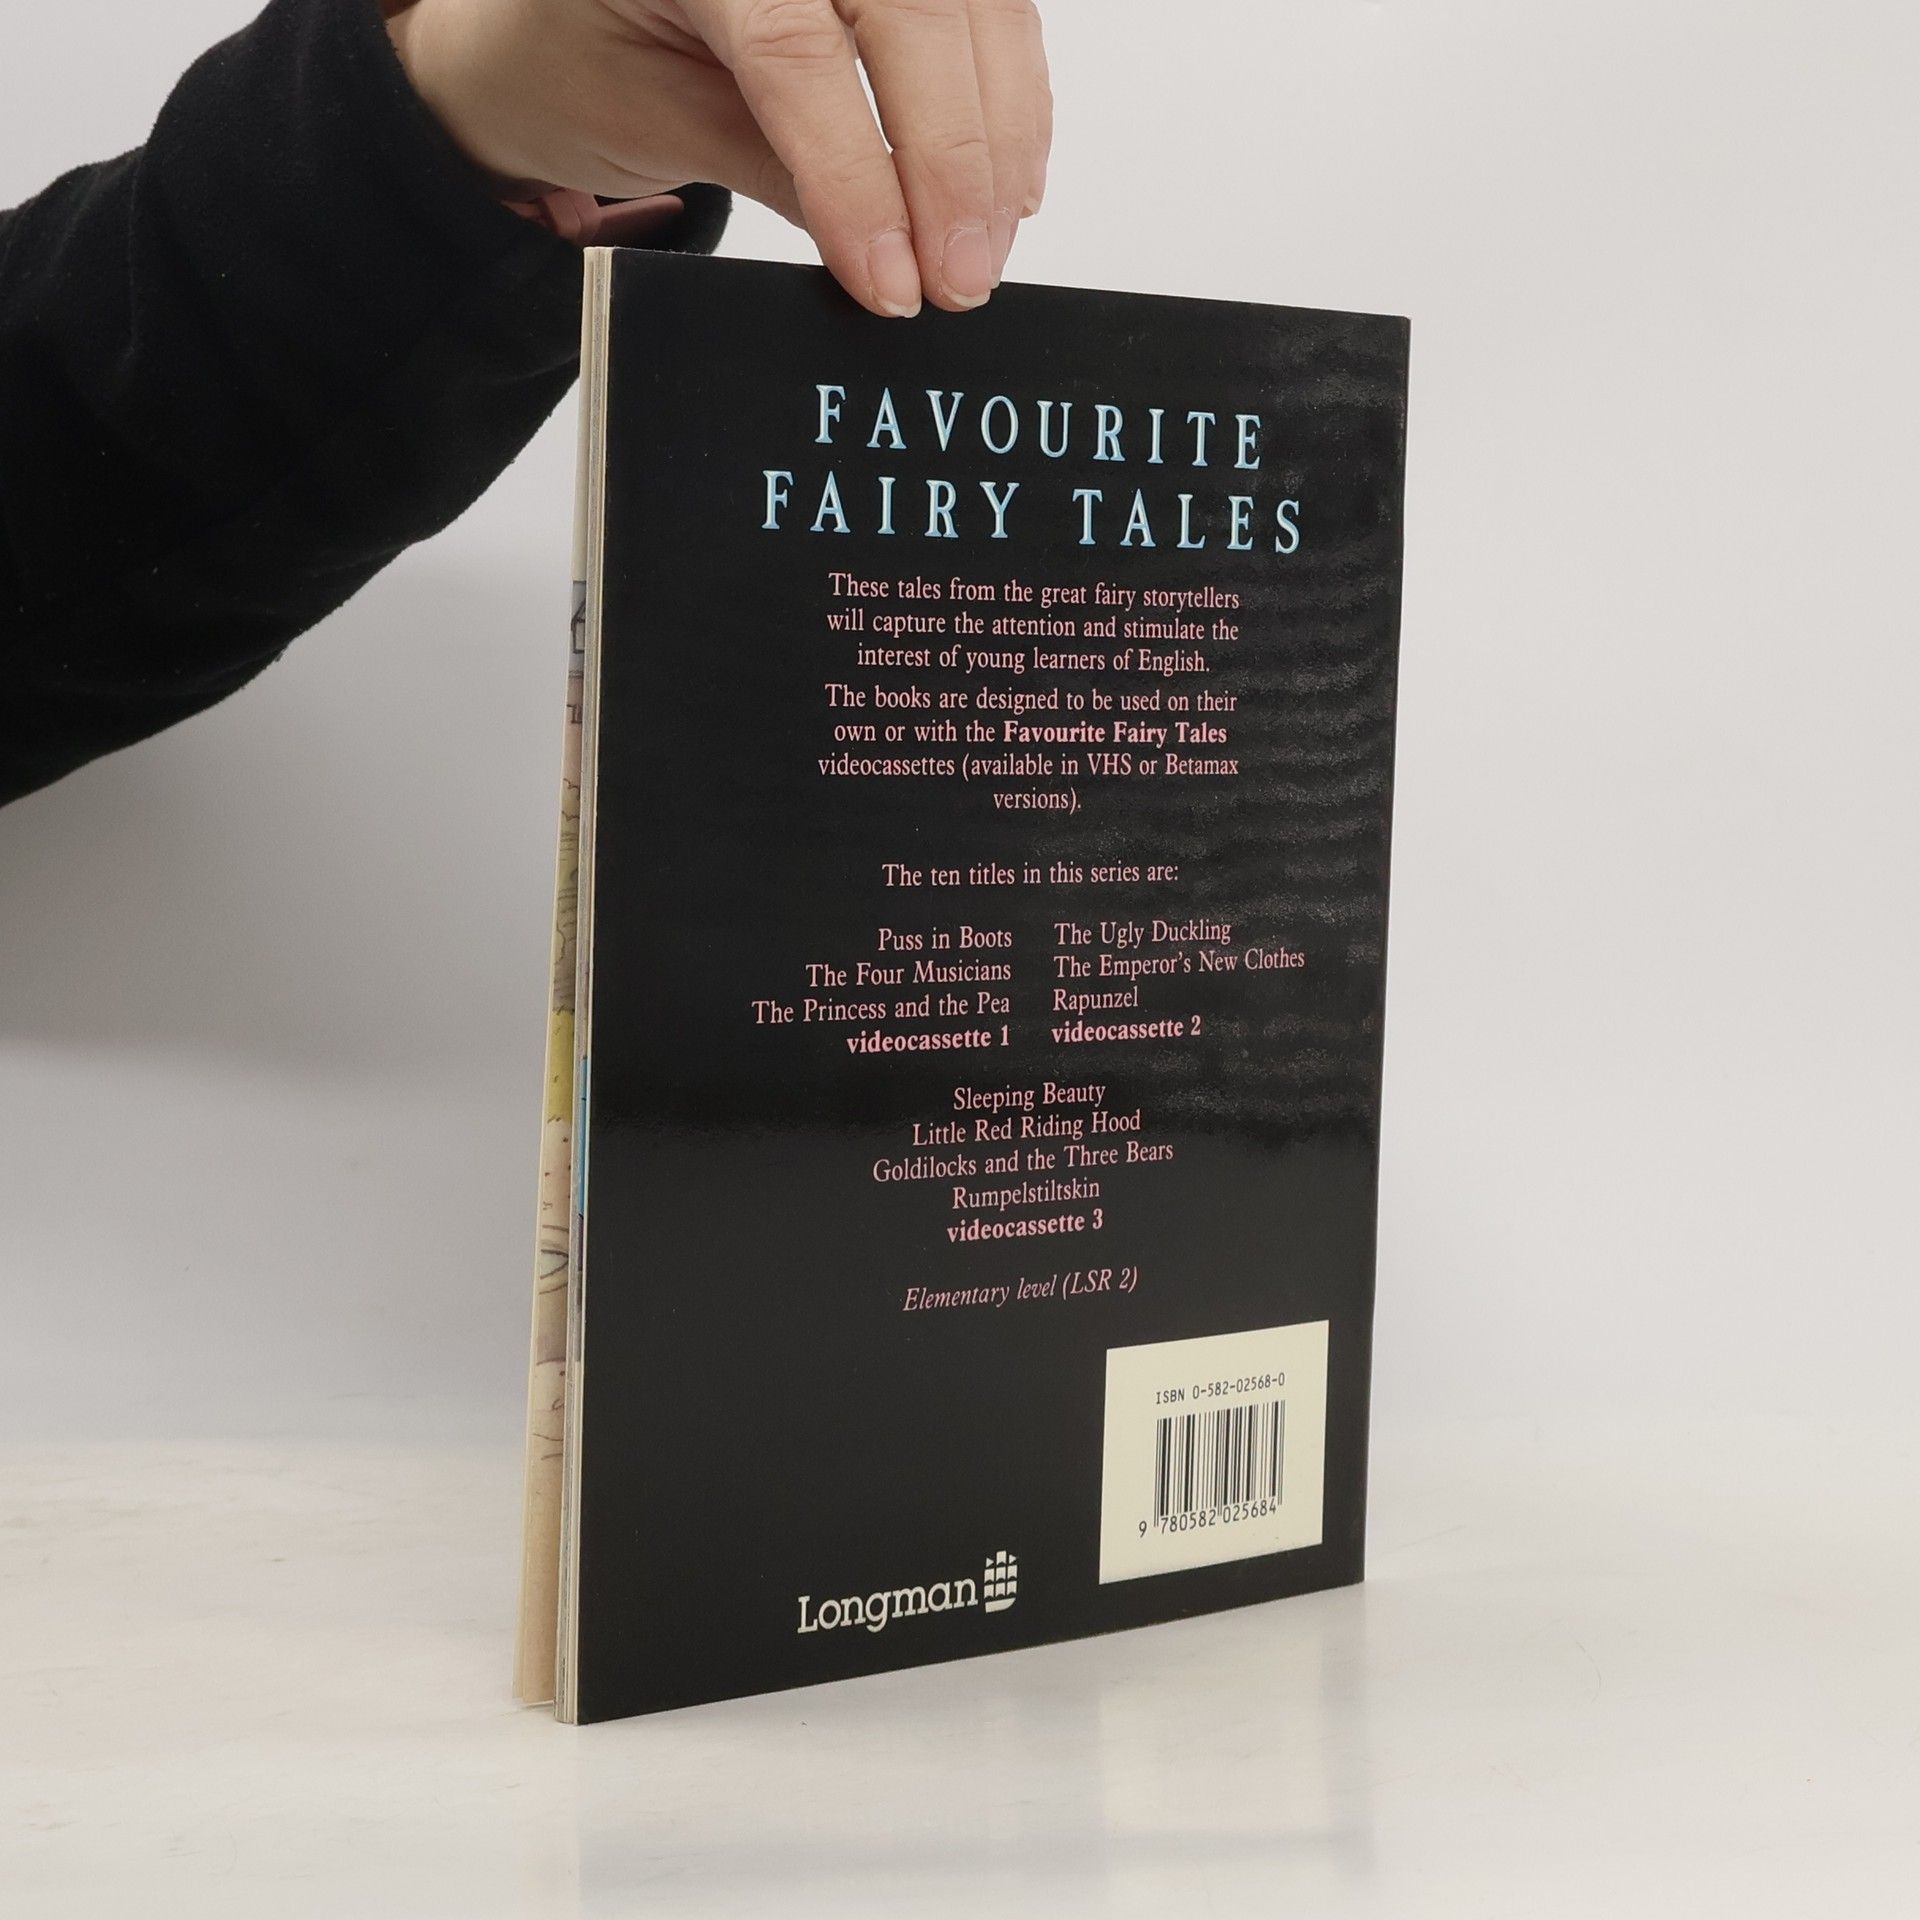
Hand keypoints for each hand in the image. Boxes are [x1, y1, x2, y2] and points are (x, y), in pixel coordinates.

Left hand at [385, 0, 1051, 316]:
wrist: (542, 24)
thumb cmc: (572, 61)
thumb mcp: (652, 123)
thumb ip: (773, 168)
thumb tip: (889, 254)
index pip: (797, 51)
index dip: (858, 177)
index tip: (893, 280)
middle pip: (913, 17)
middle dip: (952, 165)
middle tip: (959, 282)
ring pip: (974, 12)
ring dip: (997, 141)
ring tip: (984, 251)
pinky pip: (987, 14)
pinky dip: (1009, 103)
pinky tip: (1007, 186)